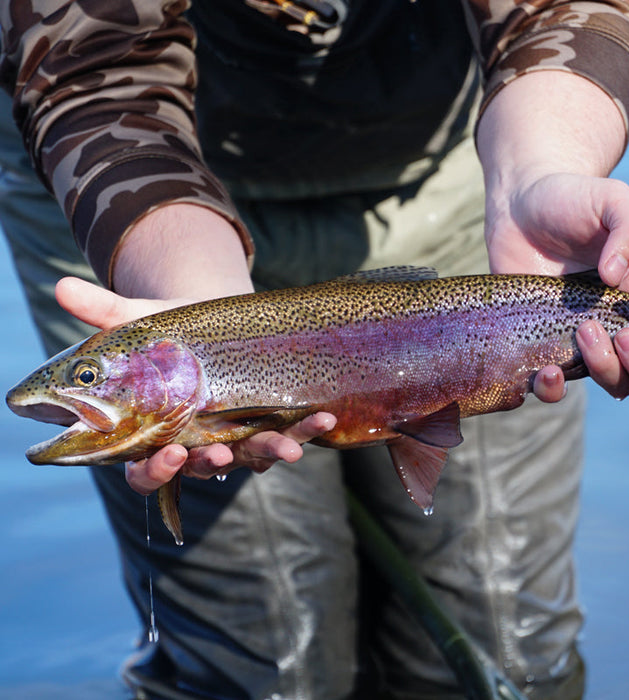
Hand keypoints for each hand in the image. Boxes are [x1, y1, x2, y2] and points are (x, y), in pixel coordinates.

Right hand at [55, 276, 336, 494]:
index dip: (155, 470)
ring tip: (295, 444)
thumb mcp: (140, 321)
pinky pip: (286, 434)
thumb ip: (104, 312)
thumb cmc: (171, 328)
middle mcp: (197, 444)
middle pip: (205, 470)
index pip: (146, 470)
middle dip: (218, 465)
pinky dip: (305, 429)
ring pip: (252, 458)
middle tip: (225, 458)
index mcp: (158, 431)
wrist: (217, 321)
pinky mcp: (269, 423)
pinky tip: (323, 415)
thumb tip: (61, 288)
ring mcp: (236, 438)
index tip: (171, 455)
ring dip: (273, 452)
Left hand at [486, 172, 628, 400]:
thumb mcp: (610, 201)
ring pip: (617, 384)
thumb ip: (627, 231)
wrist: (518, 207)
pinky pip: (557, 386)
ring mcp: (587, 337)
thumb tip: (617, 278)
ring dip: (606, 370)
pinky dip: (555, 389)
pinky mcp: (546, 344)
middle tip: (615, 330)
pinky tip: (547, 371)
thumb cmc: (571, 200)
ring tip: (582, 329)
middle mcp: (626, 320)